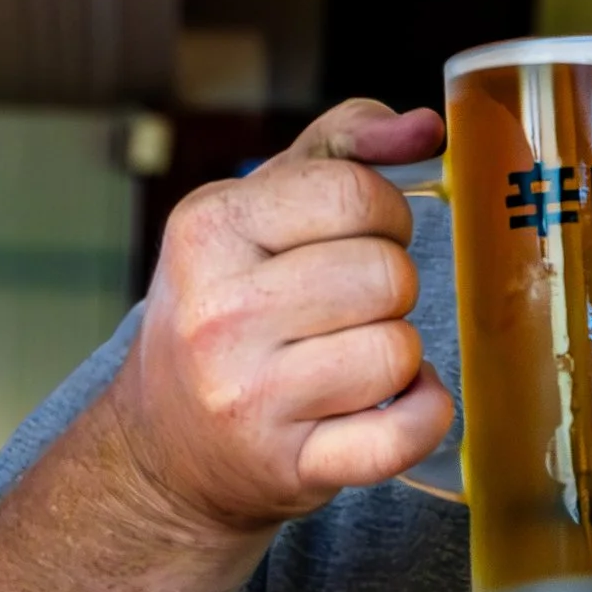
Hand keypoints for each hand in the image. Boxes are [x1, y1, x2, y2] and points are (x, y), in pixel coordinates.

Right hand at [104, 100, 455, 538]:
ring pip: (399, 351)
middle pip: (388, 275)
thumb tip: (426, 127)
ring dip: (398, 353)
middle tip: (354, 307)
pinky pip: (404, 432)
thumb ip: (342, 148)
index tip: (363, 238)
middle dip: (392, 287)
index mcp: (209, 229)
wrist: (165, 444)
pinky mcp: (290, 465)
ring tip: (354, 356)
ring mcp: (249, 397)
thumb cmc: (228, 310)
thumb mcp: (256, 211)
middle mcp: (218, 313)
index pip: (355, 193)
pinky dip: (422, 414)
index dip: (384, 214)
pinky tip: (394, 402)